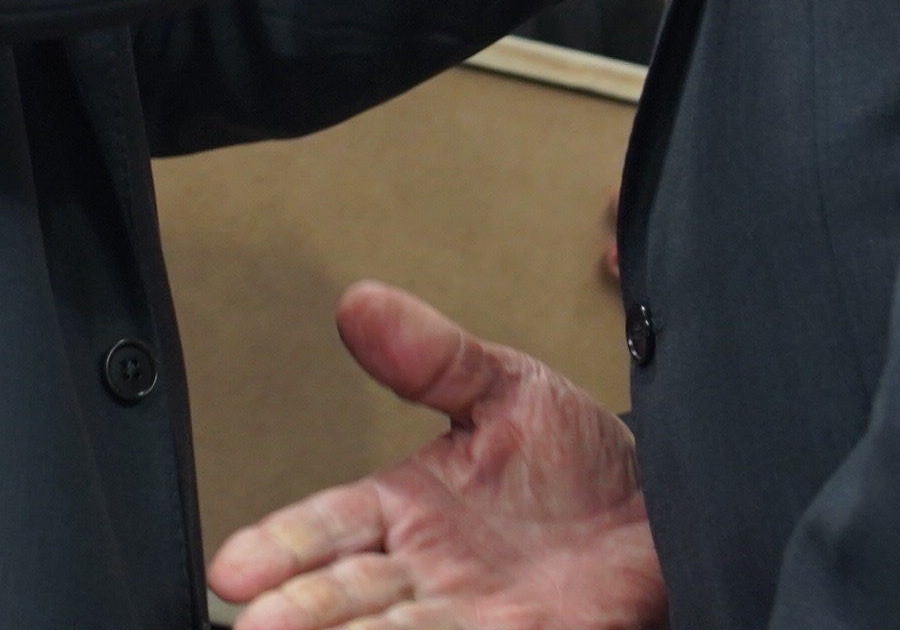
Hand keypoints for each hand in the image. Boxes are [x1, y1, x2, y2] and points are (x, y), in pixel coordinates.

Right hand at [208, 283, 664, 629]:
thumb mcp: (505, 387)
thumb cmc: (580, 458)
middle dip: (303, 612)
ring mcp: (475, 617)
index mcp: (408, 509)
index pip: (329, 530)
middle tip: (256, 627)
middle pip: (348, 596)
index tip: (231, 572)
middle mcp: (429, 573)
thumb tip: (359, 301)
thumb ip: (432, 357)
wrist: (668, 506)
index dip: (282, 549)